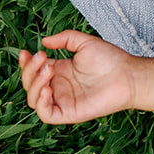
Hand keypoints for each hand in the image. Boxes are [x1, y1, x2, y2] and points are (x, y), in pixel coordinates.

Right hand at [19, 30, 137, 124]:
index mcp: (60, 71)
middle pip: (30, 84)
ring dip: (34, 84)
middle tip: (41, 57)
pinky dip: (41, 103)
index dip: (26, 63)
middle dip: (30, 70)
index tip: (25, 52)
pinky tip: (48, 89)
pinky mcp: (68, 113)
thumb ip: (65, 39)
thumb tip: (44, 41)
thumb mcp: (85, 43)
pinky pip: (46, 114)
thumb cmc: (111, 59)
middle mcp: (58, 87)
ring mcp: (62, 101)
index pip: (34, 70)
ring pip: (33, 99)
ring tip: (49, 69)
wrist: (128, 75)